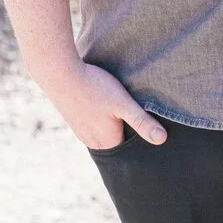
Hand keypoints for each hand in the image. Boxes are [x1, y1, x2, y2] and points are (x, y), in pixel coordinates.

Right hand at [42, 59, 168, 149]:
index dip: (140, 137)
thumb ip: (142, 122)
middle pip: (117, 141)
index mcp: (107, 143)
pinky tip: (103, 103)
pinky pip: (93, 124)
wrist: (61, 74)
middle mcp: (93, 142)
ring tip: (120, 108)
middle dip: (127, 131)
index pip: (130, 148)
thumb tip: (162, 140)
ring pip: (104, 132)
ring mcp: (81, 131)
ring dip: (112, 123)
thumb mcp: (123, 103)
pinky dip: (100, 117)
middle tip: (135, 113)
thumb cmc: (94, 87)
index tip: (147, 123)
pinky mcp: (74, 119)